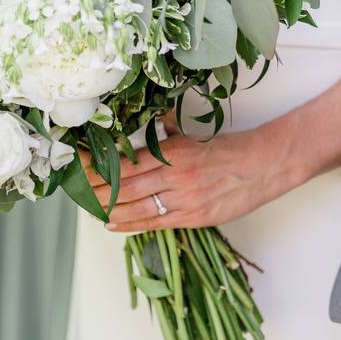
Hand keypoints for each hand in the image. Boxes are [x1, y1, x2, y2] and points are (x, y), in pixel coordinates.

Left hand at [86, 120, 310, 231]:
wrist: (265, 166)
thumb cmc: (230, 148)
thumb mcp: (194, 134)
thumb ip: (167, 128)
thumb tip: (146, 116)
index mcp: (174, 152)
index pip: (126, 162)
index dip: (100, 167)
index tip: (80, 166)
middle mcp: (176, 176)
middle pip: (125, 186)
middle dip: (97, 189)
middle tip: (76, 190)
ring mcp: (185, 199)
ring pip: (136, 207)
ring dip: (109, 208)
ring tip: (89, 207)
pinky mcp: (195, 217)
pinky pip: (156, 222)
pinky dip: (131, 224)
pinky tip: (112, 223)